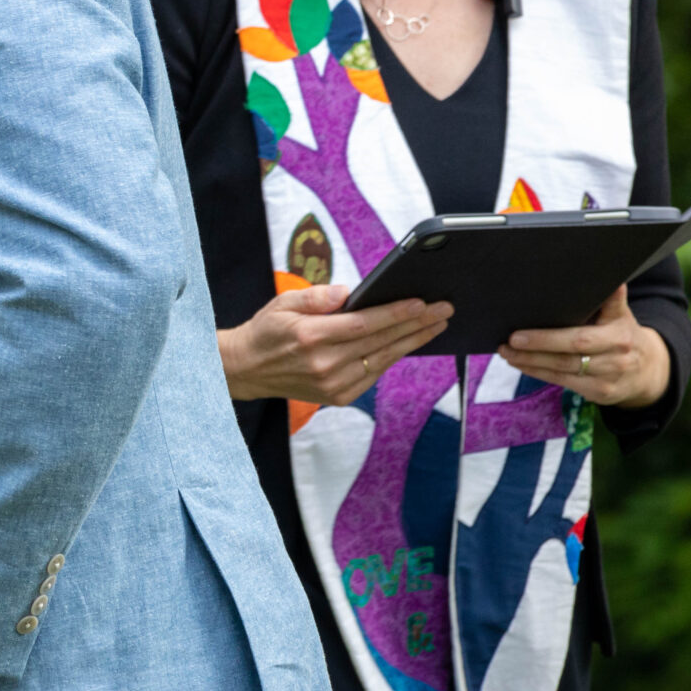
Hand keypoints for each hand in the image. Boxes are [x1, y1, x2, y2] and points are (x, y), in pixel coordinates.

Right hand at [219, 284, 451, 403]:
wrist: (247, 369)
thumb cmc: (267, 330)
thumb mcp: (283, 303)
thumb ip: (316, 297)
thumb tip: (348, 293)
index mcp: (309, 336)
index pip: (363, 324)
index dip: (395, 314)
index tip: (421, 303)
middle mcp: (324, 364)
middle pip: (380, 341)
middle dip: (416, 324)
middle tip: (444, 310)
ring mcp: (333, 384)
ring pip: (382, 360)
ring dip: (413, 342)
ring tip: (437, 325)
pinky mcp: (338, 397)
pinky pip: (373, 374)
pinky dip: (393, 358)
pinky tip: (409, 343)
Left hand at [499, 285, 670, 406]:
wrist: (650, 370)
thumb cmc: (624, 334)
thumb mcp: (621, 314)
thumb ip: (610, 298)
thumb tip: (606, 274)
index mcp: (618, 336)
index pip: (578, 339)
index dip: (547, 338)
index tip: (518, 334)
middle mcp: (614, 360)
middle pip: (567, 358)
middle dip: (533, 351)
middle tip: (506, 344)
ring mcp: (607, 381)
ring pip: (561, 373)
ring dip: (530, 363)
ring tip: (506, 353)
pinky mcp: (600, 394)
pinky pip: (564, 383)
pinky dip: (539, 374)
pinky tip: (522, 365)